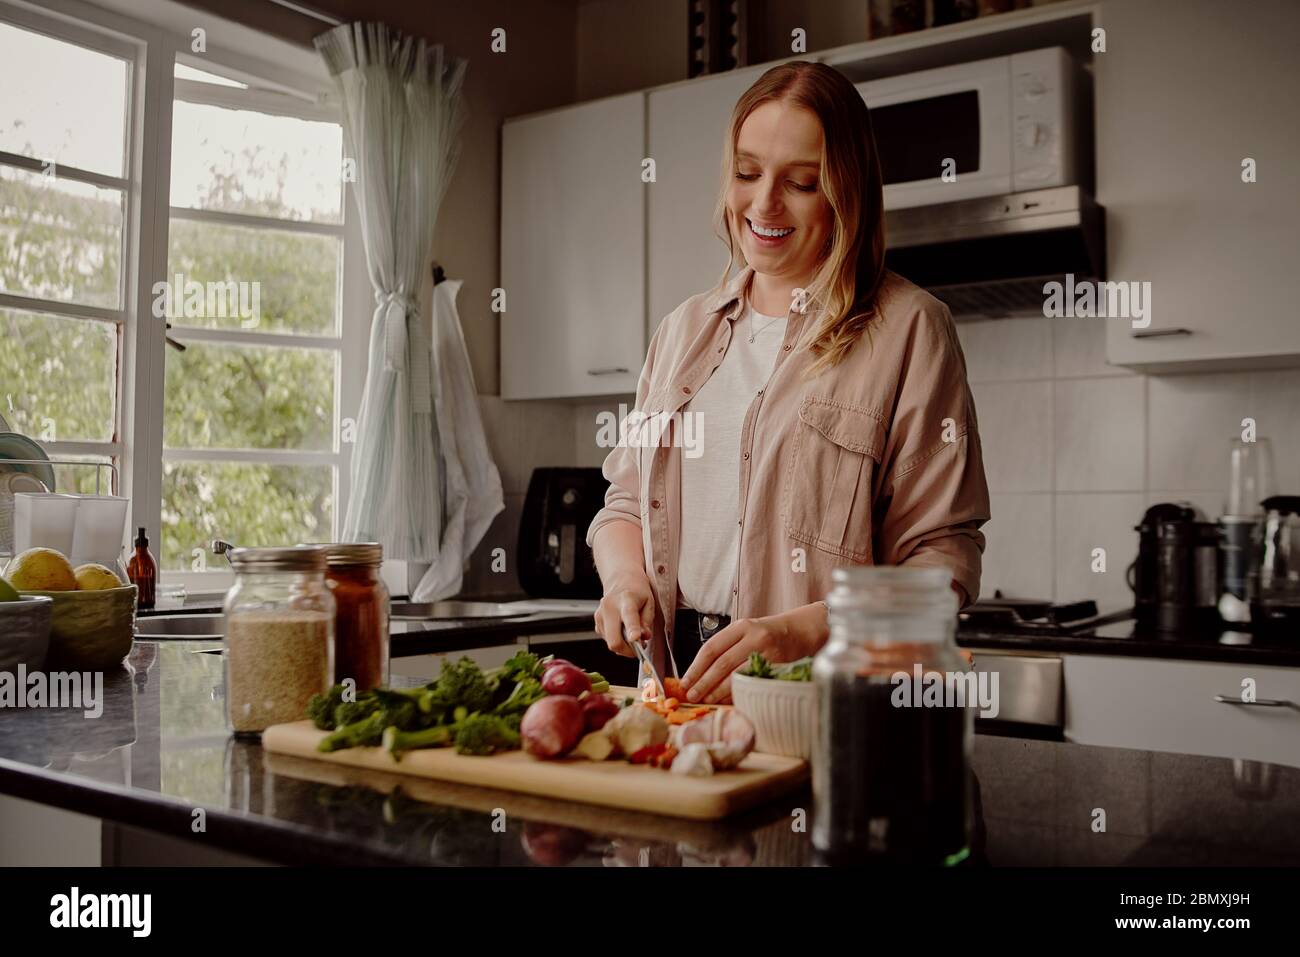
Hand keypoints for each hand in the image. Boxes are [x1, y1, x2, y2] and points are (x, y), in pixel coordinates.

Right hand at [593, 570, 655, 656]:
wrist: (620, 579)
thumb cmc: (637, 590)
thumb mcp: (649, 602)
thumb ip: (647, 621)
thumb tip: (643, 638)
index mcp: (626, 599)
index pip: (629, 616)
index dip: (632, 630)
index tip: (635, 639)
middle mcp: (609, 607)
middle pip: (614, 640)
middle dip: (628, 650)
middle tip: (640, 647)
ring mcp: (600, 615)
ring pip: (611, 642)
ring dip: (624, 645)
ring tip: (632, 633)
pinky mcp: (596, 621)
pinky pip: (608, 639)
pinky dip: (617, 639)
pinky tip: (623, 628)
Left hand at [681, 603, 827, 703]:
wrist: (801, 632)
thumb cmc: (768, 636)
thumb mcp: (746, 633)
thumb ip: (727, 648)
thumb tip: (699, 675)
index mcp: (741, 627)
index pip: (711, 647)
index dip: (696, 667)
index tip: (685, 681)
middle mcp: (753, 636)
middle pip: (722, 663)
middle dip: (704, 682)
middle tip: (691, 695)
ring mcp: (767, 652)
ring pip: (737, 675)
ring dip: (719, 691)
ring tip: (706, 700)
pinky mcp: (778, 666)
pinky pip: (753, 683)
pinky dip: (739, 693)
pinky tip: (729, 701)